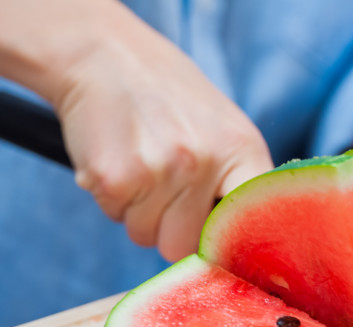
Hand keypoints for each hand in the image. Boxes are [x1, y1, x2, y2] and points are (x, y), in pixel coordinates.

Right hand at [50, 8, 272, 261]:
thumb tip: (231, 244)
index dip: (229, 245)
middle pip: (184, 246)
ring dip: (137, 211)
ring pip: (145, 235)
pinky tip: (116, 159)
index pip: (249, 226)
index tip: (215, 245)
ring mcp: (159, 172)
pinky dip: (111, 197)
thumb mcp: (221, 127)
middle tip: (161, 184)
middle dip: (168, 227)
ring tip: (138, 163)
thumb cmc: (166, 96)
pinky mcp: (115, 178)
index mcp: (240, 150)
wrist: (104, 54)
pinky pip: (114, 216)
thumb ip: (232, 180)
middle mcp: (203, 163)